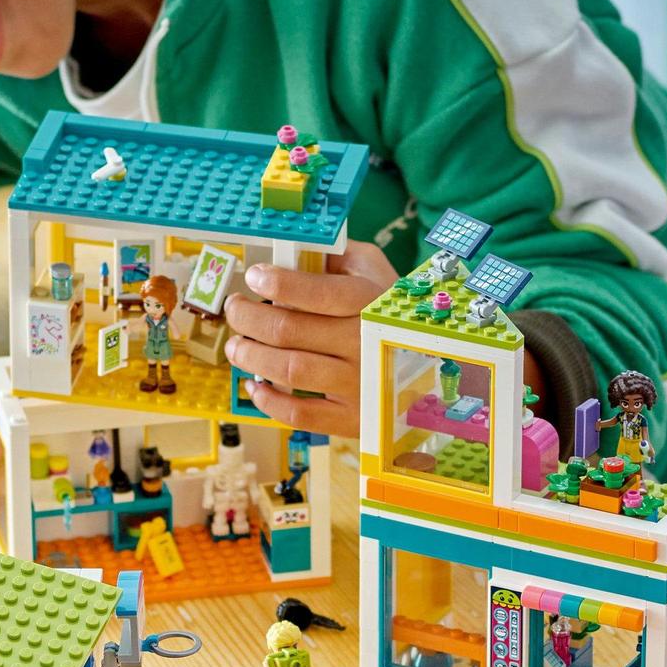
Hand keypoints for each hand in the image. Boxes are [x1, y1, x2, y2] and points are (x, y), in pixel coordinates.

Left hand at [224, 243, 396, 434]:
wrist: (430, 366)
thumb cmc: (388, 311)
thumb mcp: (375, 270)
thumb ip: (338, 255)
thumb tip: (293, 248)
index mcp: (369, 302)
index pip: (315, 291)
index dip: (276, 282)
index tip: (253, 276)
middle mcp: (364, 343)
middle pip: (289, 329)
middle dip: (248, 317)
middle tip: (236, 309)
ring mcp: (359, 384)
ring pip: (288, 370)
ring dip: (250, 356)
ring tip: (237, 346)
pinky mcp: (352, 418)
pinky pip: (300, 414)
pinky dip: (268, 401)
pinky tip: (255, 385)